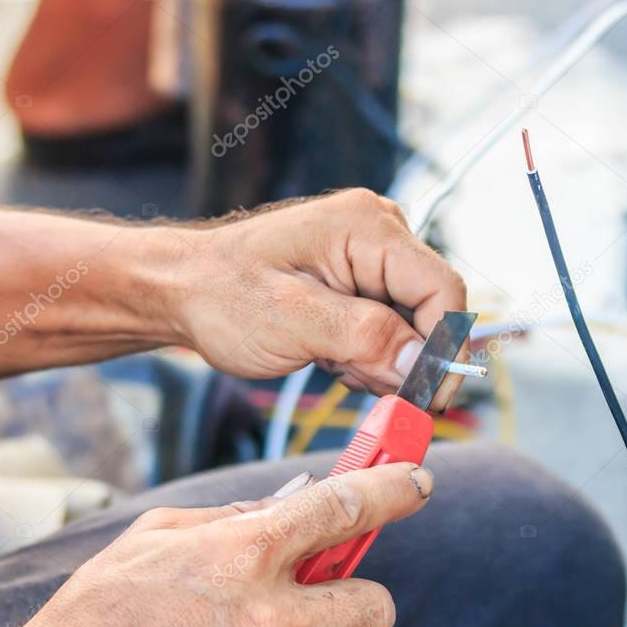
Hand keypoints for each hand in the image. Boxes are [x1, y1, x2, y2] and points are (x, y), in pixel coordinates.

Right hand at [0, 463, 432, 626]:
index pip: (345, 507)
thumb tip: (287, 508)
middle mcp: (269, 617)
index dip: (393, 489)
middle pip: (377, 607)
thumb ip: (228, 519)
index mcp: (243, 553)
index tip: (417, 483)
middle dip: (362, 604)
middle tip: (331, 605)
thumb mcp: (153, 540)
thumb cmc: (96, 618)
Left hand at [177, 190, 468, 410]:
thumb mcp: (293, 321)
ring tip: (331, 362)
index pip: (442, 289)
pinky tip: (332, 356)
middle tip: (357, 379)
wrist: (183, 290)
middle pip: (432, 309)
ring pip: (414, 325)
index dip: (444, 348)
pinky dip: (370, 354)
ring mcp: (372, 255)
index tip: (428, 398)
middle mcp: (380, 232)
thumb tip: (422, 366)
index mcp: (368, 227)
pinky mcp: (363, 279)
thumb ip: (364, 338)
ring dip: (383, 359)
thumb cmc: (223, 296)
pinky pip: (392, 326)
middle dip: (405, 358)